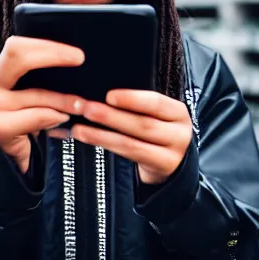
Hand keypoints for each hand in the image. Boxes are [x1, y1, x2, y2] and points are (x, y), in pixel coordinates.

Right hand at [0, 36, 84, 173]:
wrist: (22, 157)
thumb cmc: (38, 119)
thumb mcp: (45, 92)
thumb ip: (53, 76)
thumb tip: (81, 62)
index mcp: (8, 68)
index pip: (18, 46)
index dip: (46, 44)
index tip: (76, 54)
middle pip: (16, 55)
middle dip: (52, 54)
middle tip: (79, 59)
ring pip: (35, 92)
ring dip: (64, 98)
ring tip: (82, 105)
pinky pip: (34, 116)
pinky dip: (52, 117)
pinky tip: (63, 120)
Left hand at [51, 90, 192, 184]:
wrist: (172, 161)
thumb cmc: (157, 129)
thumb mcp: (154, 113)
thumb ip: (134, 103)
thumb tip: (99, 91)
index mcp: (176, 111)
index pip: (156, 102)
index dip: (132, 99)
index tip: (109, 95)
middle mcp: (178, 132)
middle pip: (142, 124)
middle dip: (111, 116)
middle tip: (86, 108)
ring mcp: (171, 153)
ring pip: (132, 143)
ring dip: (102, 135)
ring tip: (79, 129)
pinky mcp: (160, 168)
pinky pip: (129, 156)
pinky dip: (106, 146)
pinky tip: (89, 139)